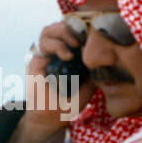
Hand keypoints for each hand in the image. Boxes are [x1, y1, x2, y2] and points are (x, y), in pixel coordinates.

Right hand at [10, 21, 94, 142]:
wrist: (51, 117)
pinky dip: (56, 45)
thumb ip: (95, 69)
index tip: (94, 31)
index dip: (82, 26)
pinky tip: (67, 56)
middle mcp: (55, 50)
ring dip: (63, 32)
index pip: (72, 30)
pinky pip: (43, 43)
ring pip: (49, 30)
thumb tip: (105, 53)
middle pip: (60, 25)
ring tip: (75, 44)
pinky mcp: (36, 60)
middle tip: (84, 38)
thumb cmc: (70, 102)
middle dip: (73, 26)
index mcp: (68, 52)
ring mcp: (45, 54)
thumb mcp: (89, 84)